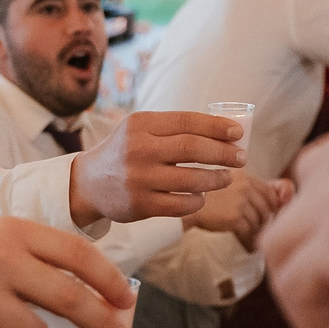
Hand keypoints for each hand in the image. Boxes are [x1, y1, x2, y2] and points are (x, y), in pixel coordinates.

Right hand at [68, 110, 244, 226]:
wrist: (87, 184)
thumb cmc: (125, 152)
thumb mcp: (141, 130)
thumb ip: (175, 129)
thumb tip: (224, 131)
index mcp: (141, 124)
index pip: (187, 121)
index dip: (217, 127)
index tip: (238, 133)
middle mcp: (139, 150)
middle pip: (193, 149)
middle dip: (224, 153)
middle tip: (241, 158)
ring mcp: (139, 179)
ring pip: (191, 180)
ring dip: (216, 179)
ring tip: (226, 178)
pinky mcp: (140, 206)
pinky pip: (181, 205)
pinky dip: (198, 201)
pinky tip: (202, 197)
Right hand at [187, 174, 295, 247]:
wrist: (187, 208)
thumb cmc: (210, 198)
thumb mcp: (231, 184)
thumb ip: (254, 188)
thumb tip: (287, 191)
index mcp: (244, 177)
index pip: (270, 192)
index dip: (273, 206)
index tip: (269, 214)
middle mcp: (244, 187)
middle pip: (267, 208)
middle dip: (265, 219)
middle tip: (258, 226)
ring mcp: (239, 202)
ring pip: (259, 220)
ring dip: (256, 228)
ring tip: (247, 230)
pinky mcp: (234, 218)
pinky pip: (250, 230)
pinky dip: (248, 236)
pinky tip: (242, 236)